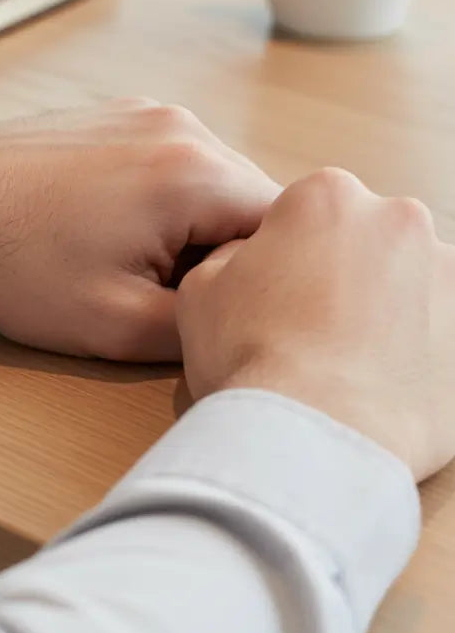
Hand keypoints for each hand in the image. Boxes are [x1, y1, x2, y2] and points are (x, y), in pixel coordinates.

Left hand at [0, 101, 279, 360]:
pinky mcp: (111, 112)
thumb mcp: (120, 326)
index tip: (211, 306)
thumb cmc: (16, 267)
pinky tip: (103, 226)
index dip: (258, 279)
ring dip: (188, 224)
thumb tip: (250, 310)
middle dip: (222, 251)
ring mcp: (142, 110)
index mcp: (194, 171)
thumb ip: (209, 321)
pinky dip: (156, 197)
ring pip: (207, 179)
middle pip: (247, 199)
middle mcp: (179, 124)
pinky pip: (167, 158)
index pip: (283, 229)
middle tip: (163, 290)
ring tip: (125, 258)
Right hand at [177, 168, 454, 480]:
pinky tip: (390, 384)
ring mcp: (449, 272)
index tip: (280, 295)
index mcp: (326, 195)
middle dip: (348, 275)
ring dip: (392, 312)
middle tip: (315, 329)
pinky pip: (446, 333)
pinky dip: (426, 352)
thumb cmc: (250, 357)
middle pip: (368, 239)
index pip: (309, 213)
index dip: (289, 255)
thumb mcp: (201, 287)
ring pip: (414, 284)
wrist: (313, 437)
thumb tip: (255, 256)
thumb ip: (234, 254)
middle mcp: (398, 218)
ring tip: (355, 365)